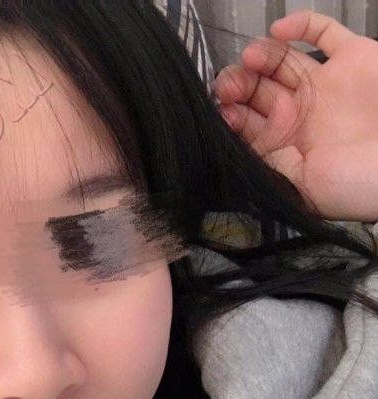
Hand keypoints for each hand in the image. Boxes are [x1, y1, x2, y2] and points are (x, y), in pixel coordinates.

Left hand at [214, 8, 377, 222]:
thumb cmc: (360, 186)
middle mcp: (303, 112)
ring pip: (281, 60)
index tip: (223, 109)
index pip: (247, 122)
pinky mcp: (354, 57)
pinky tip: (279, 32)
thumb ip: (272, 166)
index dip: (230, 113)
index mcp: (288, 144)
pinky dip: (299, 25)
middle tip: (231, 84)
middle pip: (258, 89)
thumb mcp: (304, 189)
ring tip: (249, 60)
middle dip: (239, 84)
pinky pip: (323, 32)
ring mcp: (326, 84)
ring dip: (259, 57)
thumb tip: (243, 147)